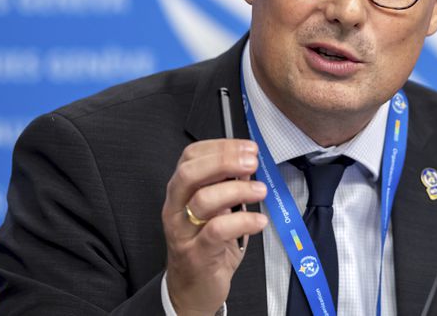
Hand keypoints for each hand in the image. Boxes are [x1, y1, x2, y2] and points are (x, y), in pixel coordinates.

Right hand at [163, 139, 267, 315]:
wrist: (191, 289)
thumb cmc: (206, 244)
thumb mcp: (216, 210)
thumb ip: (227, 186)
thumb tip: (247, 163)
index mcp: (180, 192)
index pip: (191, 157)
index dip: (220, 147)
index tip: (248, 147)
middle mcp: (176, 208)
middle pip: (190, 173)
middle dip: (224, 161)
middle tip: (252, 162)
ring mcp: (183, 232)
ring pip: (204, 200)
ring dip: (238, 190)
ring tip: (261, 191)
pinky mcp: (197, 254)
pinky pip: (218, 231)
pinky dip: (243, 221)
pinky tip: (259, 221)